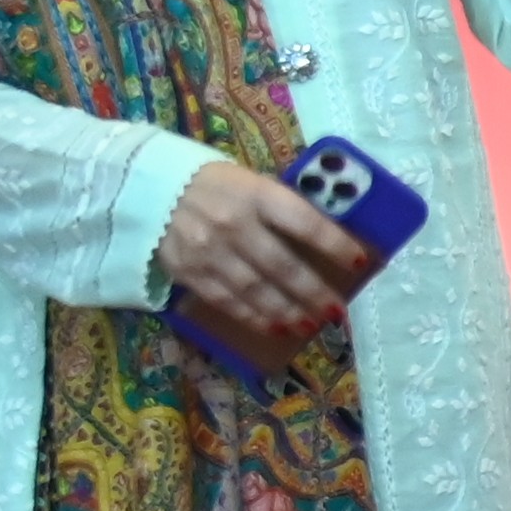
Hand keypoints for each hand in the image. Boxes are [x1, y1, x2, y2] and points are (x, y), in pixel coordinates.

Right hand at [153, 159, 376, 353]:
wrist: (150, 186)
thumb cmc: (216, 184)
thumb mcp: (253, 183)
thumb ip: (282, 209)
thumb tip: (327, 240)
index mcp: (256, 194)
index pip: (305, 223)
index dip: (336, 244)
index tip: (360, 261)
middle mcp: (233, 223)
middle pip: (282, 266)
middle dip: (313, 292)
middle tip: (336, 311)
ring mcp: (208, 250)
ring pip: (255, 290)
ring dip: (287, 312)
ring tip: (311, 325)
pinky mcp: (187, 270)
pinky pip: (226, 300)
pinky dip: (253, 317)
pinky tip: (275, 327)